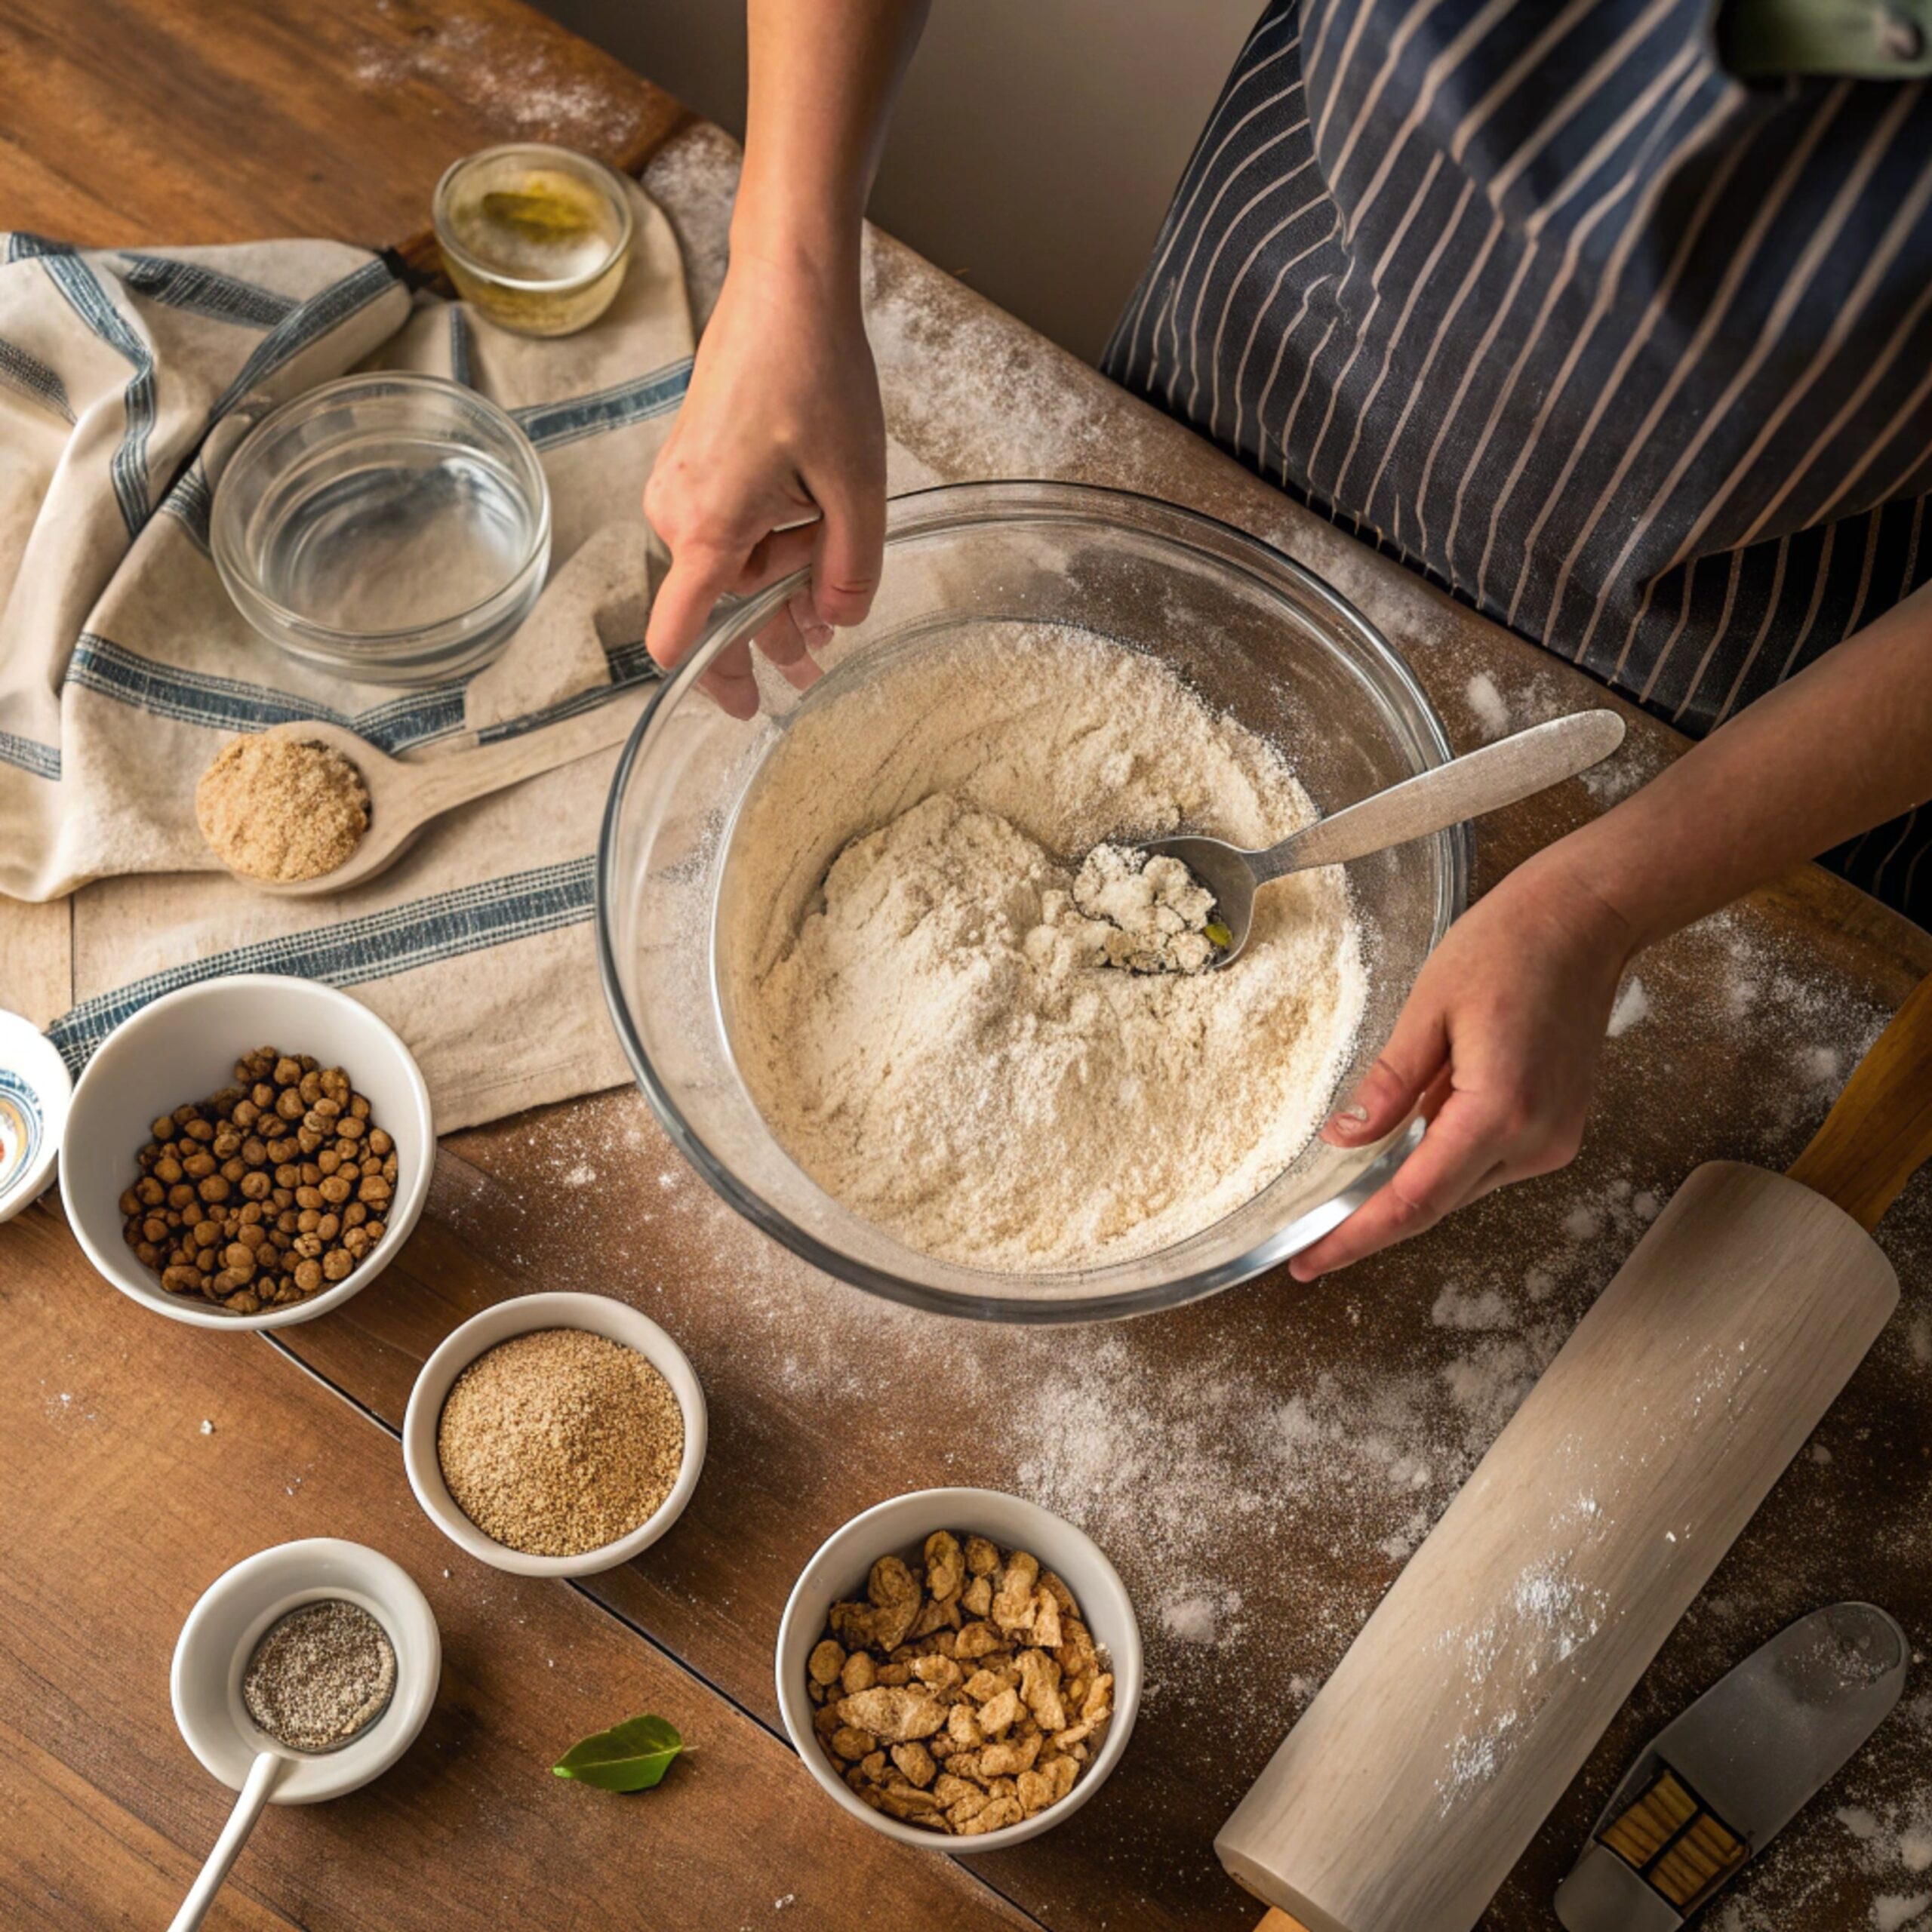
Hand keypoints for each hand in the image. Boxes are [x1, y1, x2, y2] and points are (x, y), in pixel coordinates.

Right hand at [643, 245, 885, 715]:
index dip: (712, 677)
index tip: (740, 708)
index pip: (680, 632)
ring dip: (780, 577)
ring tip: (833, 581)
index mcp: (709, 528)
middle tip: (819, 668)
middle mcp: (677, 512)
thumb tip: (837, 625)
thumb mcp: (857, 488)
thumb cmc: (814, 374)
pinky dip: (768, 538)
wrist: (786, 287)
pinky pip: (727, 524)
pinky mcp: (691, 463)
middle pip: (723, 602)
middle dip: (774, 628)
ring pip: (731, 562)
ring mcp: (678, 485)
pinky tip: (812, 528)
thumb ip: (850, 570)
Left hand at [1288, 852, 1637, 1280]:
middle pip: (1436, 1202)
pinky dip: (1442, 1157)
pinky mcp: (1558, 1129)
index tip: (1310, 1262)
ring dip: (1410, 1182)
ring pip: (1460, 1185)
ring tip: (1355, 1175)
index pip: (1413, 1199)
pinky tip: (1414, 1131)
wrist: (1585, 919)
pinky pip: (1485, 1161)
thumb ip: (1387, 1085)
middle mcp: (1536, 1140)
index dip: (1356, 1237)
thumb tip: (1342, 1141)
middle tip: (1311, 1235)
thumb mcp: (1427, 1009)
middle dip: (1372, 1220)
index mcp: (1499, 1112)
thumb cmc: (1509, 947)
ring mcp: (1554, 1139)